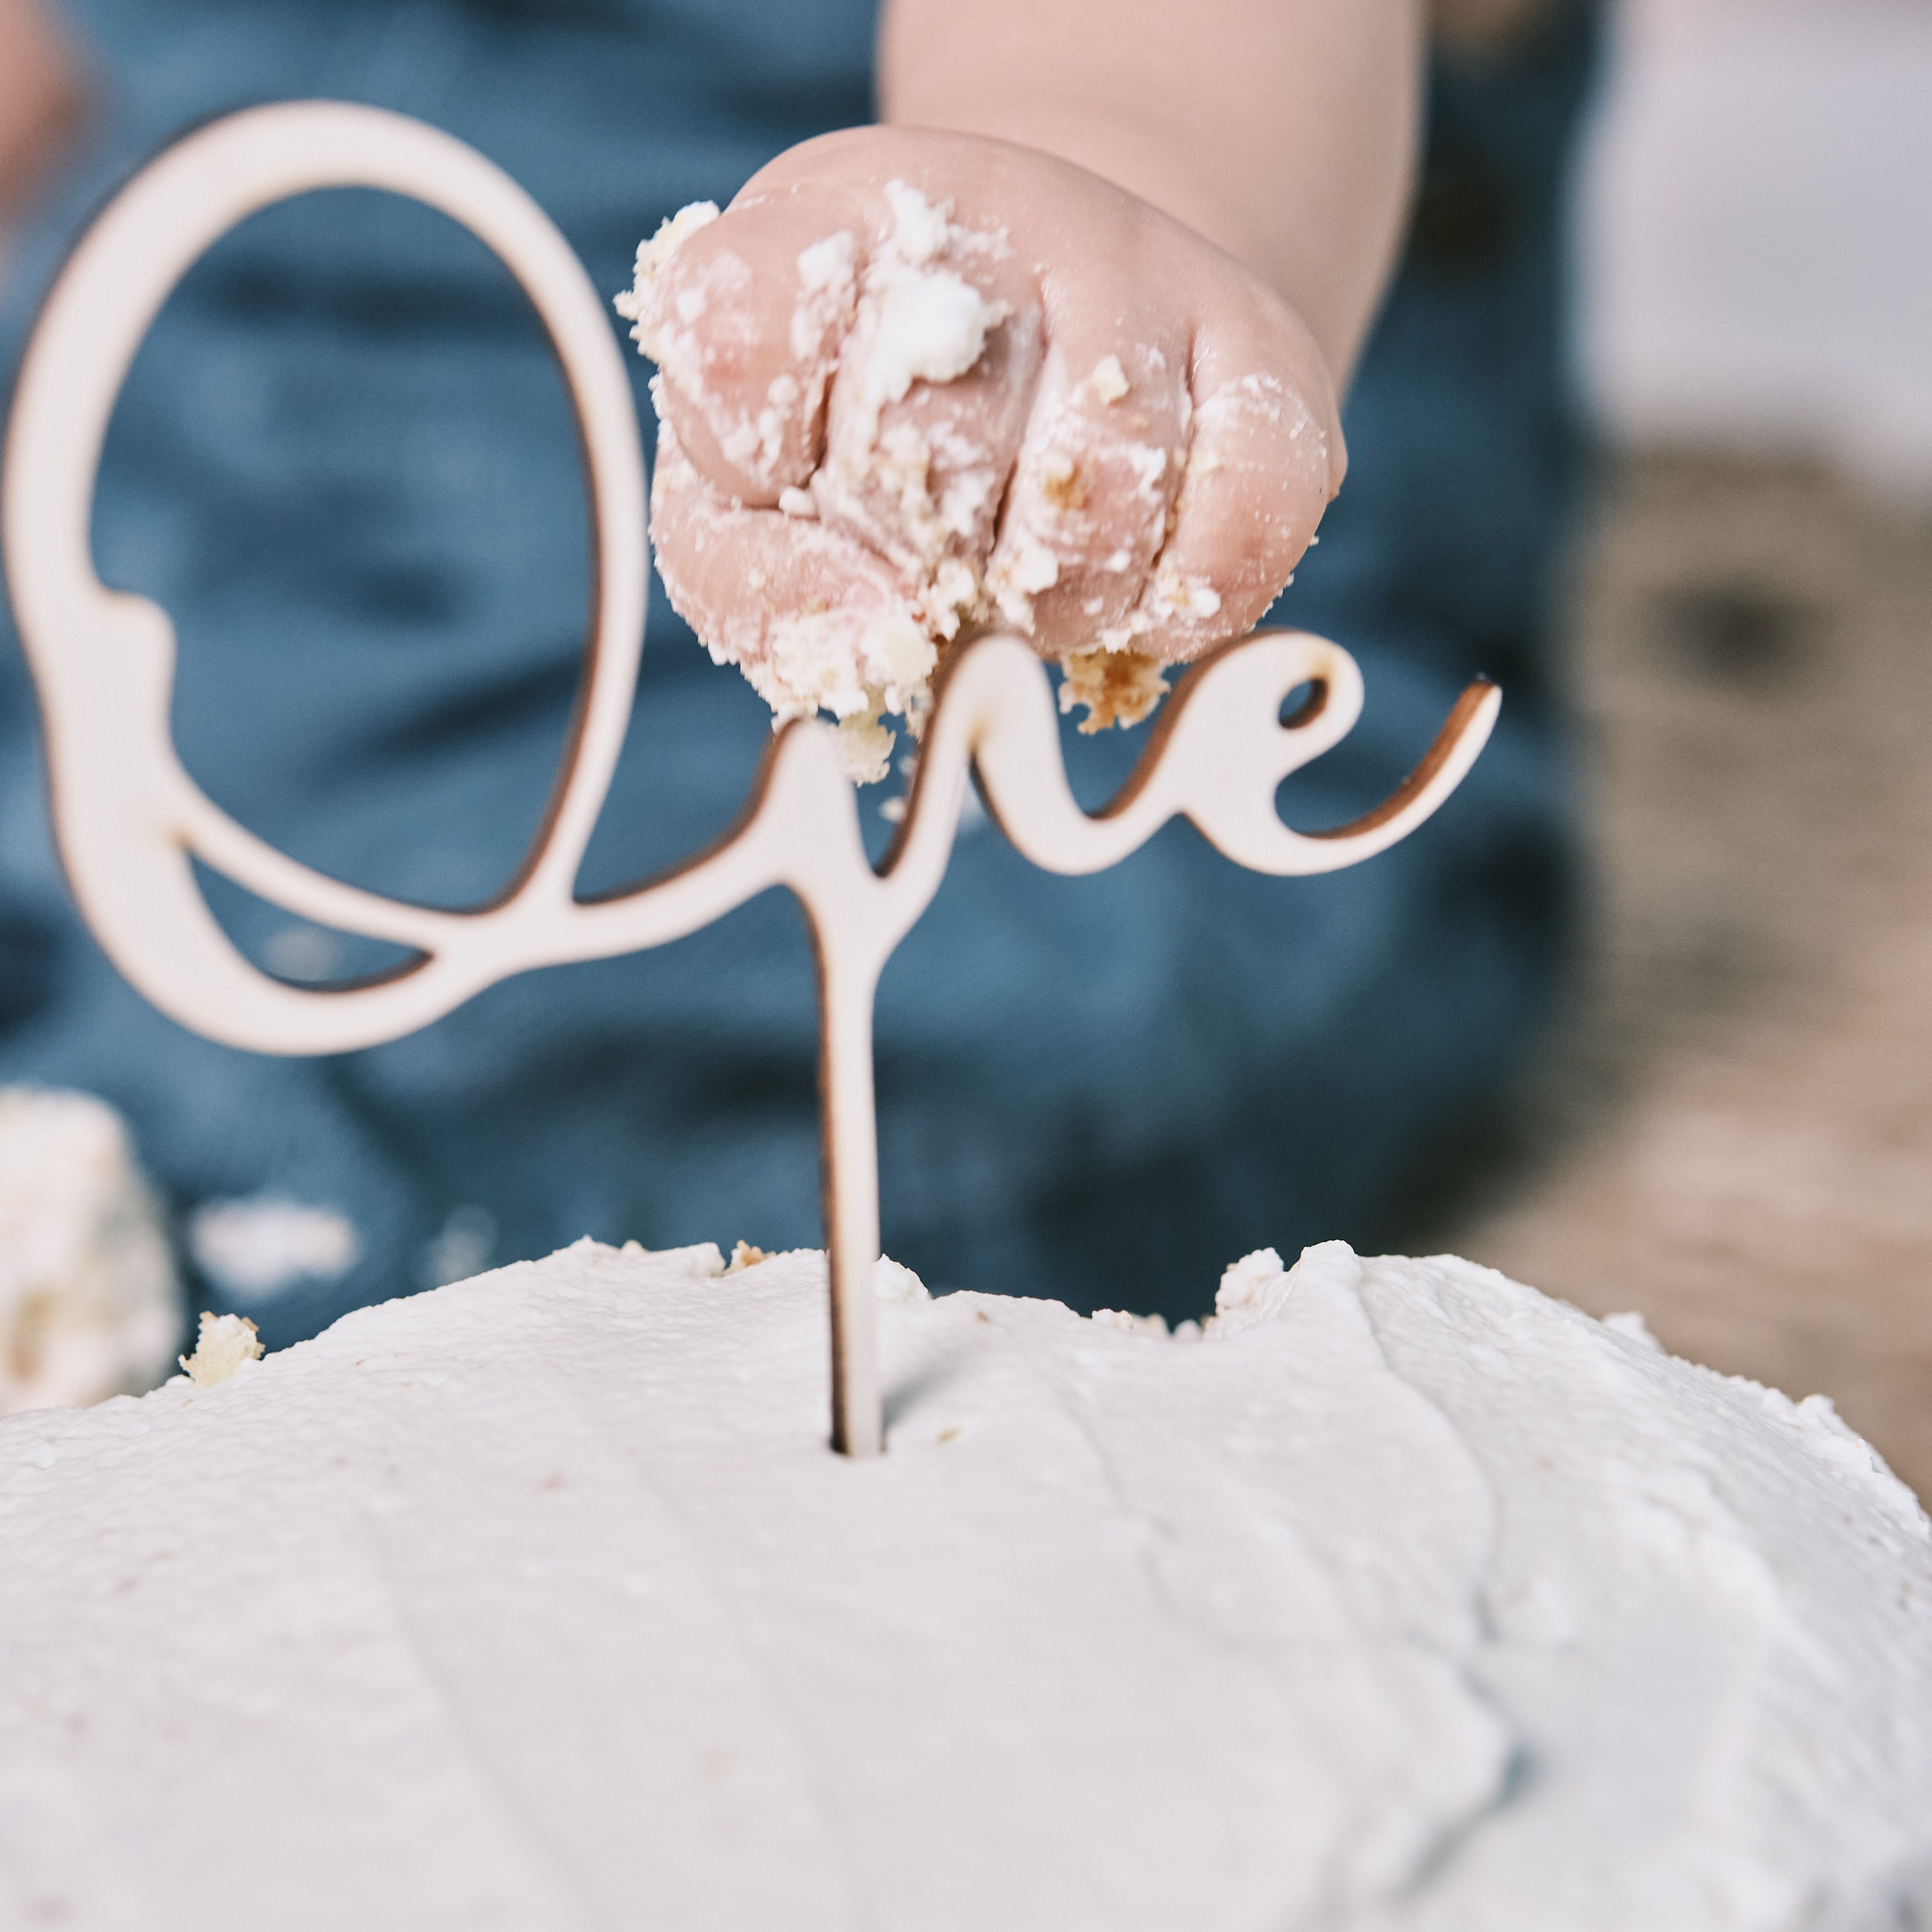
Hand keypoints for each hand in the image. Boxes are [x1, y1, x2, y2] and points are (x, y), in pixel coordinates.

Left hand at [620, 126, 1343, 779]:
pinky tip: (1135, 590)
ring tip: (1029, 585)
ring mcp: (1138, 264)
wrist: (1060, 348)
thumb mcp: (753, 507)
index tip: (781, 482)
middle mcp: (984, 213)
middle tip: (931, 555)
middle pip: (932, 450)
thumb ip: (747, 576)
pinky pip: (1241, 521)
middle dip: (924, 561)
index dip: (754, 452)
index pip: (742, 323)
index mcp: (812, 236)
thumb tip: (878, 632)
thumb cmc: (870, 460)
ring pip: (1092, 501)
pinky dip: (1181, 602)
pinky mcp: (1265, 344)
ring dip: (1053, 604)